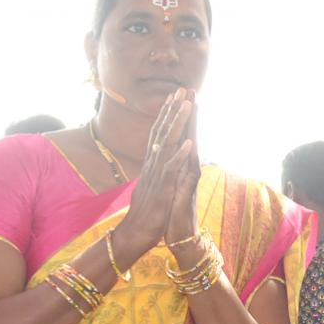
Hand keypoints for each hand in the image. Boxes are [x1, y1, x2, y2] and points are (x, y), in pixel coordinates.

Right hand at [117, 89, 195, 253]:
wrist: (135, 235)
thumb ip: (157, 171)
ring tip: (188, 104)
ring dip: (177, 124)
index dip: (168, 114)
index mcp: (153, 164)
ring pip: (167, 144)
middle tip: (183, 88)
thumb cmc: (146, 213)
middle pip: (163, 131)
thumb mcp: (153, 186)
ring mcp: (157, 176)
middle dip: (174, 109)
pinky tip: (188, 143)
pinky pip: (170, 170)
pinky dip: (179, 155)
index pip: (160, 133)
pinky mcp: (161, 189)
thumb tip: (160, 159)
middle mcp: (153, 165)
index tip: (176, 96)